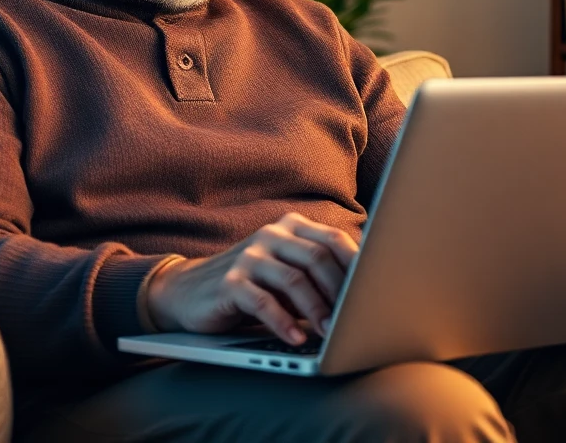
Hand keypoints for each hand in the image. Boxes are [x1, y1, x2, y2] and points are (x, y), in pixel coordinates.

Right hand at [146, 212, 357, 344]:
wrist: (190, 291)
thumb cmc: (254, 285)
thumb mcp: (286, 274)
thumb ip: (317, 275)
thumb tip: (365, 296)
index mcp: (291, 227)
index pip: (333, 240)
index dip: (357, 266)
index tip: (376, 292)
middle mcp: (271, 234)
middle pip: (316, 257)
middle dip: (339, 291)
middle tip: (354, 319)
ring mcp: (249, 256)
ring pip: (292, 279)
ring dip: (315, 308)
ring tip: (330, 333)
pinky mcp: (229, 282)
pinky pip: (261, 301)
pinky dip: (283, 322)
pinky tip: (296, 338)